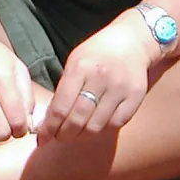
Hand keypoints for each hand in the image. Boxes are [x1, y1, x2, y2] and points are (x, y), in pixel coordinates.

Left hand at [40, 9, 158, 140]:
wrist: (131, 41)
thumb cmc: (97, 53)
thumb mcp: (75, 61)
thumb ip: (64, 89)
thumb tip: (49, 121)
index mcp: (80, 67)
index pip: (60, 107)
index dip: (49, 127)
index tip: (43, 136)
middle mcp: (101, 78)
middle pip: (77, 120)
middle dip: (64, 135)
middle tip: (59, 137)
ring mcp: (120, 88)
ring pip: (96, 126)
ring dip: (82, 136)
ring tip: (76, 134)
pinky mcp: (135, 97)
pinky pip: (115, 124)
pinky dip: (102, 130)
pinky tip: (95, 126)